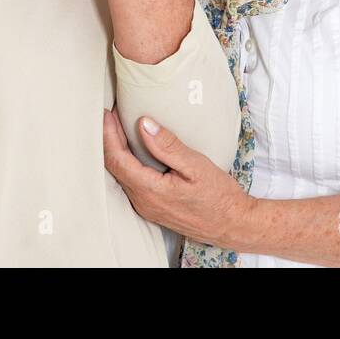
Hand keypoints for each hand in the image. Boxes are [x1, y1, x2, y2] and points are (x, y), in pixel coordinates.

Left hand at [102, 109, 253, 247]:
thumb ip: (167, 146)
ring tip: (118, 126)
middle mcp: (143, 202)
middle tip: (111, 115)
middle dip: (109, 139)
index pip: (117, 159)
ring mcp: (147, 207)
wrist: (232, 224)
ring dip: (117, 150)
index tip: (107, 113)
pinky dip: (127, 162)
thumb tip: (143, 124)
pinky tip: (134, 149)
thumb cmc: (218, 196)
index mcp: (150, 190)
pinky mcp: (153, 207)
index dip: (109, 135)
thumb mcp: (196, 166)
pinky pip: (131, 182)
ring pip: (121, 175)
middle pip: (115, 167)